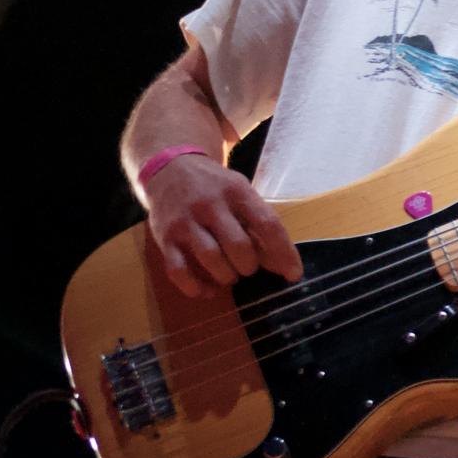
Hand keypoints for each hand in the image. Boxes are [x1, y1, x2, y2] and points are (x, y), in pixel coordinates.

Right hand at [142, 153, 302, 297]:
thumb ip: (259, 223)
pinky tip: (208, 290)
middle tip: (248, 267)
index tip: (293, 274)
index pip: (267, 224)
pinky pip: (178, 271)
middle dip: (249, 266)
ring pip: (210, 259)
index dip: (284, 252)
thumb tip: (283, 263)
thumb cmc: (214, 187)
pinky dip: (196, 287)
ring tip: (230, 275)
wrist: (169, 168)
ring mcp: (185, 221)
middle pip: (238, 246)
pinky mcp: (164, 238)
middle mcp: (210, 204)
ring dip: (226, 276)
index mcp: (237, 191)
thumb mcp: (240, 192)